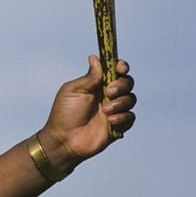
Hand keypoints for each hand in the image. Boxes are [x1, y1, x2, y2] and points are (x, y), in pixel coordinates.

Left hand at [39, 56, 136, 174]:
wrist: (64, 139)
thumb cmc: (64, 113)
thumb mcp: (73, 90)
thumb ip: (89, 76)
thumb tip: (95, 57)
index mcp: (96, 84)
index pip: (115, 70)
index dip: (121, 66)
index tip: (120, 68)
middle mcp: (108, 95)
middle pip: (128, 82)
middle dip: (122, 84)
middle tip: (108, 92)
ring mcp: (115, 110)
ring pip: (131, 99)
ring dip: (120, 103)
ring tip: (105, 110)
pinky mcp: (119, 125)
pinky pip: (131, 116)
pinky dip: (122, 117)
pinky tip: (109, 121)